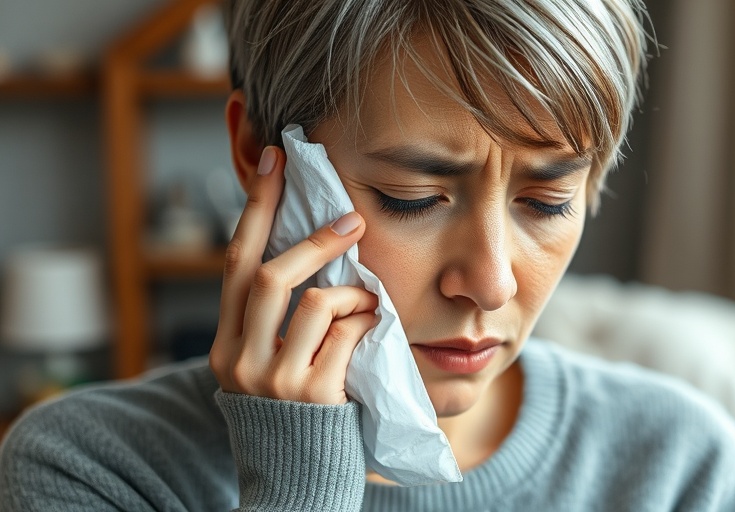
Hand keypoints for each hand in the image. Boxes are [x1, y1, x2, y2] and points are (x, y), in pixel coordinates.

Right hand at [210, 146, 377, 404]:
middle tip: (351, 220)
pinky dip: (368, 321)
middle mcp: (241, 360)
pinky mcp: (314, 394)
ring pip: (314, 301)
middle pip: (269, 274)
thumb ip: (277, 323)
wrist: (298, 484)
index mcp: (227, 346)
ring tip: (369, 300)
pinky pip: (348, 333)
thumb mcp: (270, 368)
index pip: (236, 264)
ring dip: (352, 292)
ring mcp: (276, 379)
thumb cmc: (295, 416)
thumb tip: (315, 256)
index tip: (275, 161)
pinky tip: (375, 328)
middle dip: (313, 240)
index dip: (256, 209)